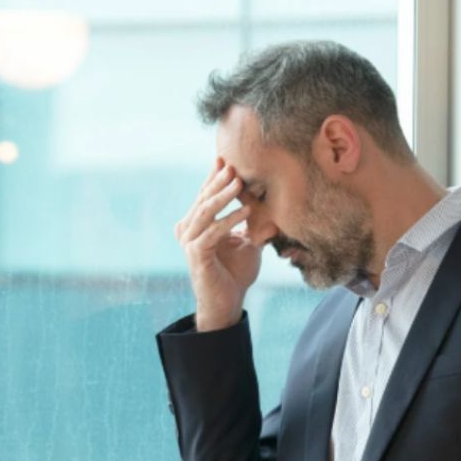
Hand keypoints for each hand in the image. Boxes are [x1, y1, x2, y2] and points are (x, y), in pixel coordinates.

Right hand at [174, 158, 258, 331]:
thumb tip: (272, 209)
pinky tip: (246, 210)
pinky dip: (230, 219)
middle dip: (218, 181)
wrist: (227, 302)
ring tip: (239, 182)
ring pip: (206, 211)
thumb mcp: (249, 243)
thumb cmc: (235, 274)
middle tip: (233, 166)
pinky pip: (213, 231)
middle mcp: (188, 230)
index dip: (213, 177)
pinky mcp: (196, 254)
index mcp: (196, 224)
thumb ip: (254, 225)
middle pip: (203, 199)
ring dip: (223, 196)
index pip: (204, 195)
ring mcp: (190, 242)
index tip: (224, 159)